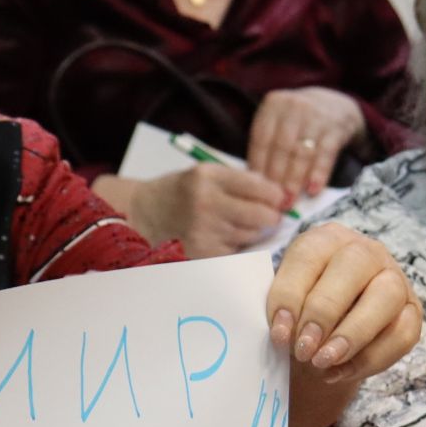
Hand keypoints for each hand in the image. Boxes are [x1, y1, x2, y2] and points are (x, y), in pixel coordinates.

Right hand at [128, 165, 289, 258]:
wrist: (145, 213)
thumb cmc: (182, 191)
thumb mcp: (207, 173)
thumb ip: (242, 180)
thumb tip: (279, 195)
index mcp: (209, 177)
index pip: (261, 187)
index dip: (276, 196)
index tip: (279, 199)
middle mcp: (206, 203)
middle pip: (263, 216)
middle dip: (271, 216)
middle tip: (267, 216)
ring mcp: (204, 231)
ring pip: (252, 235)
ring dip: (252, 231)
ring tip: (235, 224)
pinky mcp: (202, 253)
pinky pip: (236, 251)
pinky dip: (236, 245)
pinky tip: (222, 237)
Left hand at [247, 87, 364, 197]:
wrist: (335, 104)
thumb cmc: (299, 121)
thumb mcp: (279, 121)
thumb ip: (267, 144)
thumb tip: (256, 182)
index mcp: (273, 105)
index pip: (261, 139)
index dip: (258, 166)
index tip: (256, 190)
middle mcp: (294, 107)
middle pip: (281, 147)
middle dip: (276, 178)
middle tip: (272, 201)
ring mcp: (316, 116)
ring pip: (302, 153)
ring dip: (294, 180)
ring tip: (289, 201)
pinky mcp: (335, 128)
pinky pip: (325, 155)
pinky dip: (318, 174)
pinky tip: (313, 190)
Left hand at [270, 223, 421, 426]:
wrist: (323, 344)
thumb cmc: (299, 318)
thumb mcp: (282, 307)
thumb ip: (278, 313)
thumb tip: (279, 332)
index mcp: (326, 240)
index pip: (310, 255)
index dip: (291, 294)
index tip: (278, 333)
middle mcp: (366, 252)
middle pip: (355, 264)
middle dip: (325, 311)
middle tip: (303, 349)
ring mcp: (395, 280)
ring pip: (386, 296)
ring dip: (353, 333)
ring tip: (323, 363)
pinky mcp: (412, 313)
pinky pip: (402, 334)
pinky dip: (371, 359)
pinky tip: (340, 372)